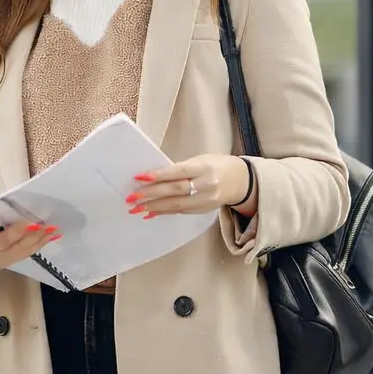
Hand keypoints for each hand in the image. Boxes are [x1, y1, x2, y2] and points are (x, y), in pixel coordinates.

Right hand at [0, 219, 61, 291]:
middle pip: (4, 244)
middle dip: (19, 234)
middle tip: (34, 224)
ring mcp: (0, 258)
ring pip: (21, 249)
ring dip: (38, 239)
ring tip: (53, 228)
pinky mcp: (7, 259)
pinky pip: (26, 252)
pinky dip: (40, 243)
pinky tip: (54, 234)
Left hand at [126, 153, 255, 217]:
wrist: (240, 181)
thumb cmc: (215, 165)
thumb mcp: (200, 160)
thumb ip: (180, 168)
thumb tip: (154, 177)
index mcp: (204, 168)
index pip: (178, 172)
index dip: (159, 175)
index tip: (139, 177)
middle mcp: (206, 185)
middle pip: (175, 191)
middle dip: (151, 195)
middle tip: (132, 198)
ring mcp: (206, 200)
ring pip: (176, 205)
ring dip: (154, 207)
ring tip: (136, 208)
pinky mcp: (203, 210)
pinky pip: (180, 211)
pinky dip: (164, 212)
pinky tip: (150, 212)